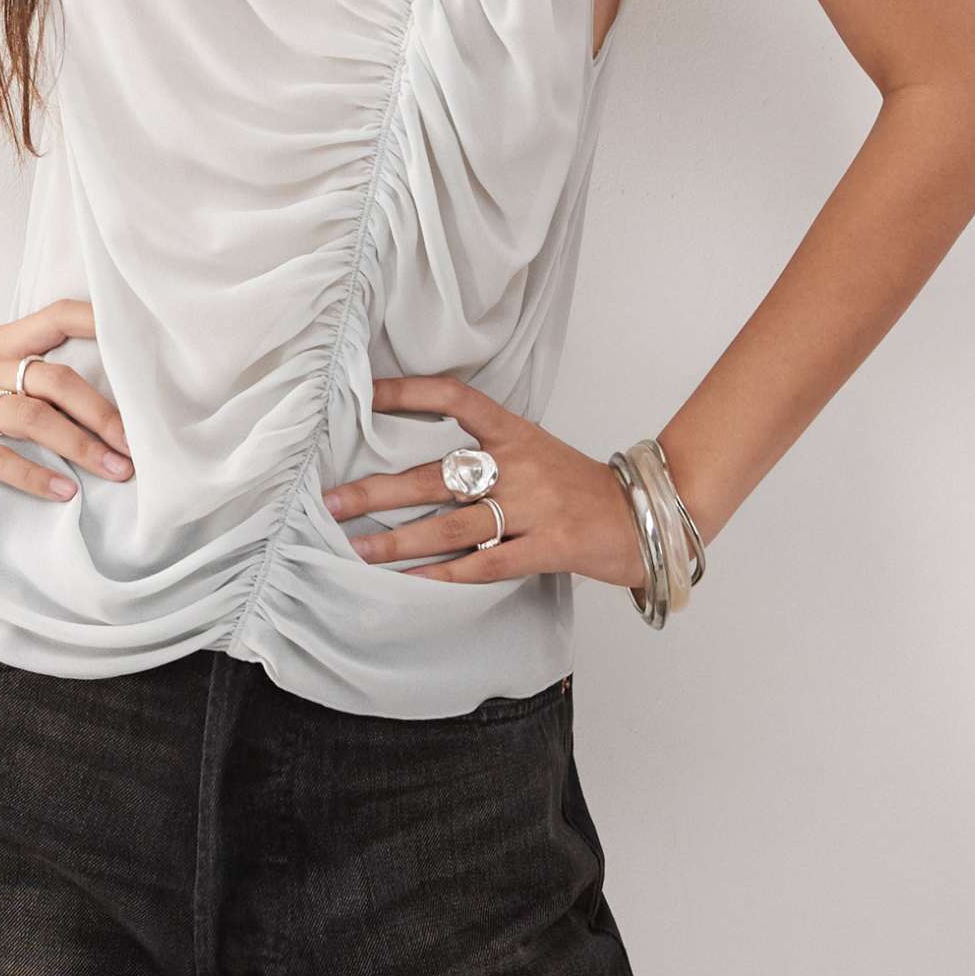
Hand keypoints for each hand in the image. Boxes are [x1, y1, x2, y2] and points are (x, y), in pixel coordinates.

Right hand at [0, 297, 134, 502]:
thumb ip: (34, 370)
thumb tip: (110, 390)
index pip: (57, 316)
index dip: (101, 324)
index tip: (146, 349)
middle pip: (53, 377)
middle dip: (102, 412)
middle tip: (138, 445)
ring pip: (31, 416)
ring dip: (79, 445)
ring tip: (116, 471)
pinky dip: (34, 475)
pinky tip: (64, 492)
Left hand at [319, 371, 643, 588]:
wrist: (646, 516)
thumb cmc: (576, 487)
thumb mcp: (533, 451)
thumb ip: (484, 453)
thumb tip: (416, 467)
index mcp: (514, 432)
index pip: (454, 397)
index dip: (408, 392)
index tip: (362, 395)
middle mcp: (519, 464)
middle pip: (434, 474)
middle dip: (376, 491)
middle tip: (328, 501)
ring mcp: (535, 506)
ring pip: (451, 524)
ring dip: (398, 540)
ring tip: (356, 550)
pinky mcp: (550, 547)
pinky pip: (487, 563)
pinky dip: (446, 575)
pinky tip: (413, 583)